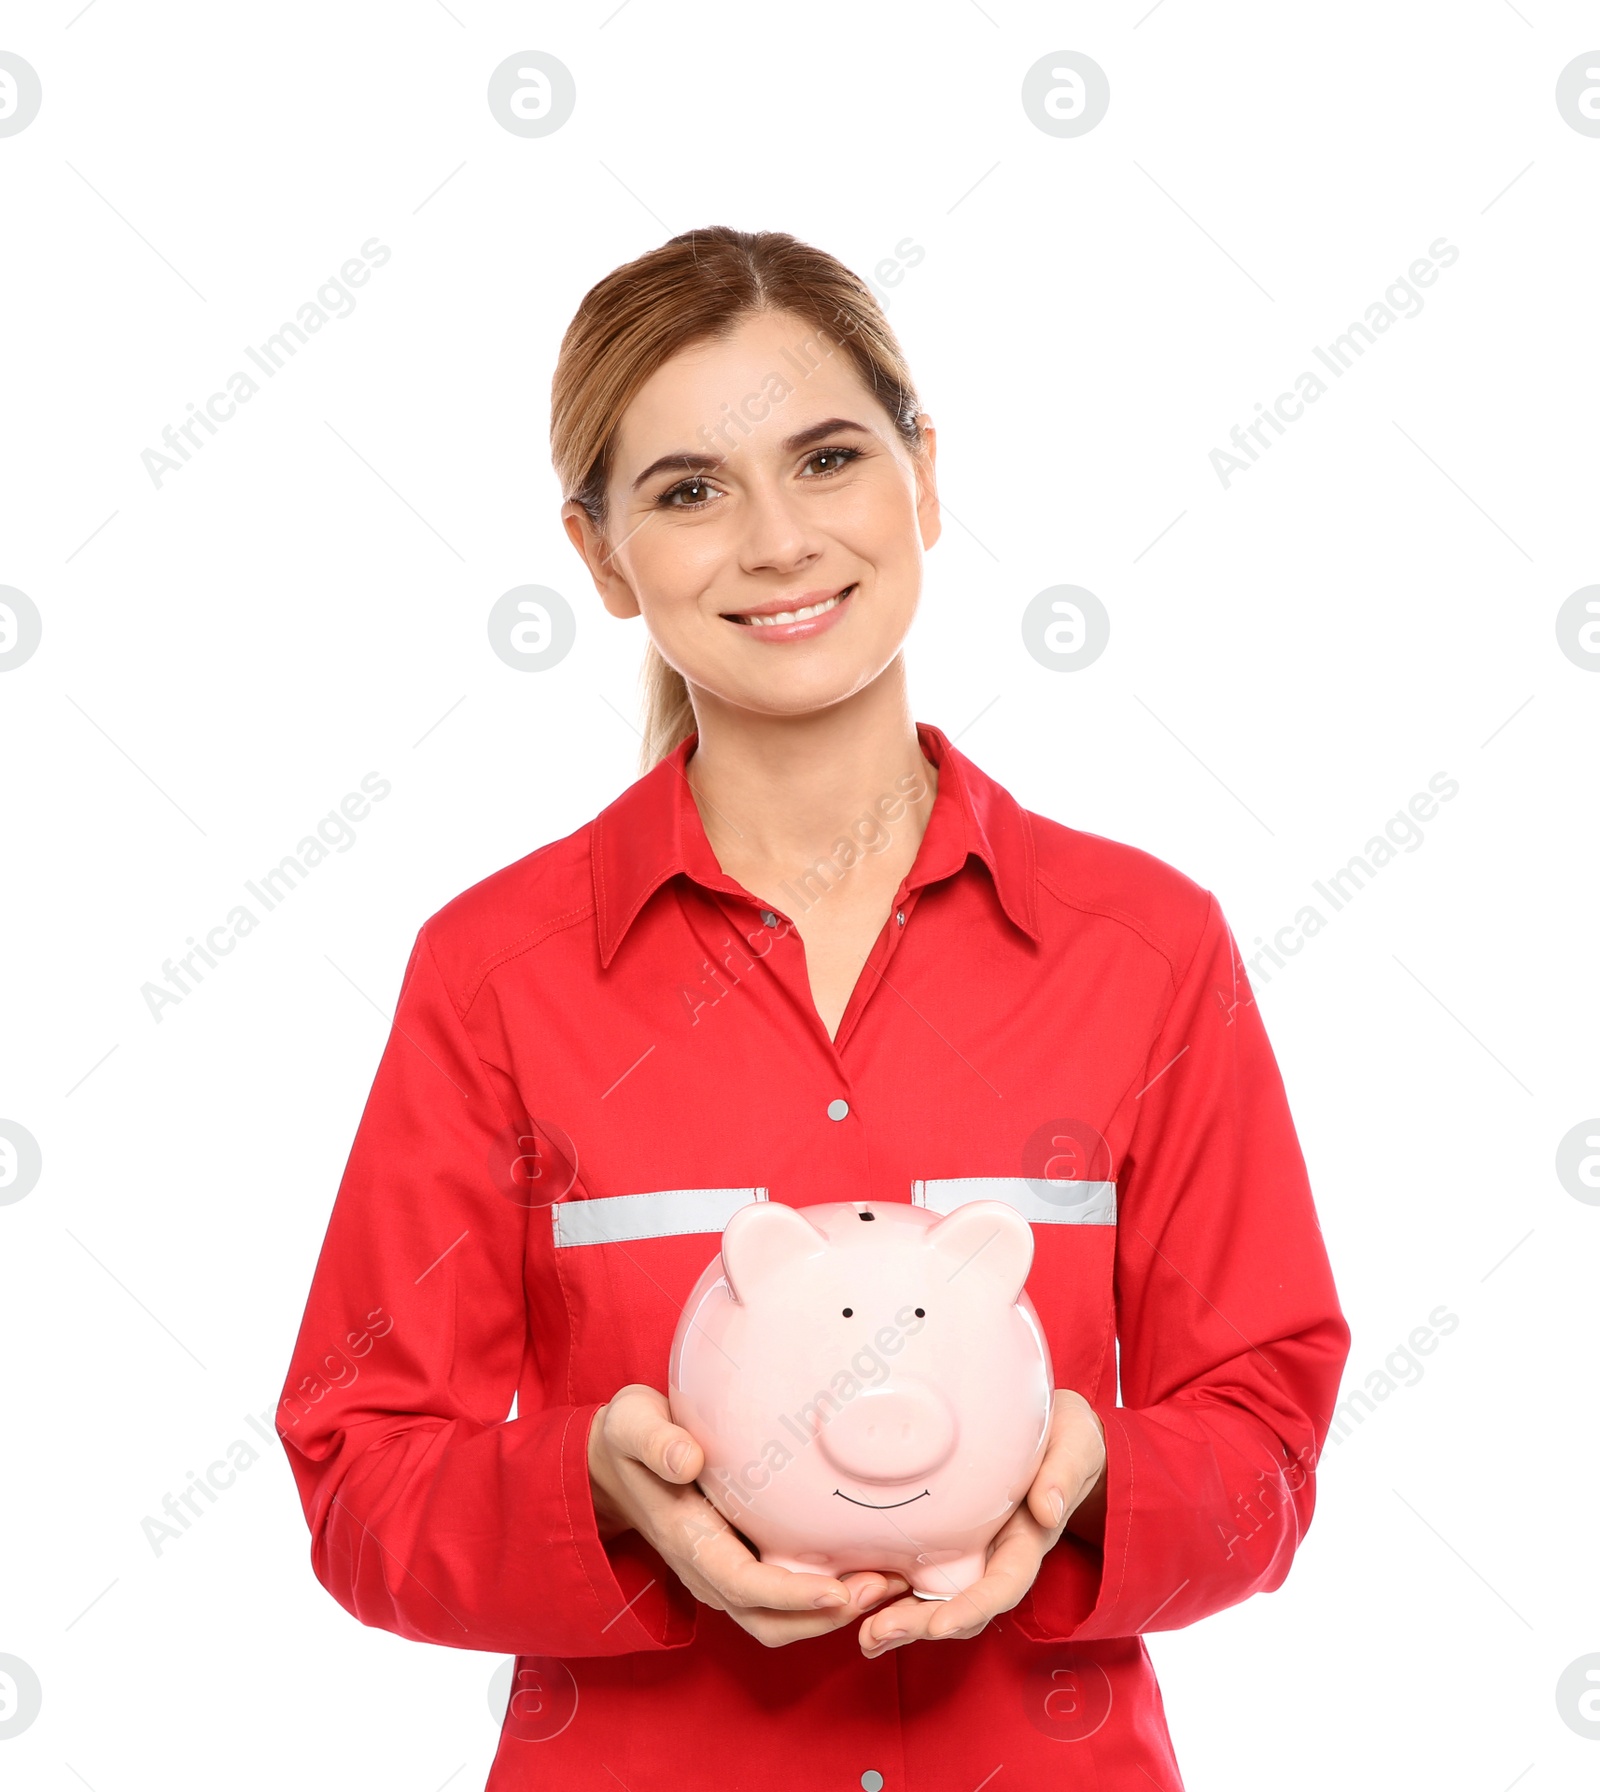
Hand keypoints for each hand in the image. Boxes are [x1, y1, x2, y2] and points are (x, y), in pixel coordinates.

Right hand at [587, 1384, 910, 1647]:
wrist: (614, 1464)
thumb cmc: (630, 1439)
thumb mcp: (632, 1425)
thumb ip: (655, 1441)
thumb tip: (686, 1459)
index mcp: (687, 1541)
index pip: (744, 1585)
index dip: (792, 1595)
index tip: (839, 1590)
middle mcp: (708, 1569)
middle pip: (771, 1621)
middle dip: (829, 1615)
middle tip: (887, 1587)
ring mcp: (725, 1572)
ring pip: (782, 1619)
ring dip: (835, 1612)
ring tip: (891, 1583)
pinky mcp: (741, 1563)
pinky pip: (785, 1599)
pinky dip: (826, 1598)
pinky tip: (864, 1568)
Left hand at [858, 1388, 1106, 1657]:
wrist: (1053, 1428)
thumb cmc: (1066, 1435)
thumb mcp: (1075, 1445)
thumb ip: (1063, 1474)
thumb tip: (1048, 1510)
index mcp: (1027, 1539)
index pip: (1003, 1586)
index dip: (971, 1608)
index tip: (940, 1626)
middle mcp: (995, 1554)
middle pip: (960, 1603)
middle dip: (921, 1625)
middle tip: (876, 1634)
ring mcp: (968, 1547)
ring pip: (934, 1595)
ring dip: (899, 1618)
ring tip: (862, 1634)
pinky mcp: (943, 1533)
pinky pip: (917, 1568)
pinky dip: (889, 1588)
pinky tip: (855, 1596)